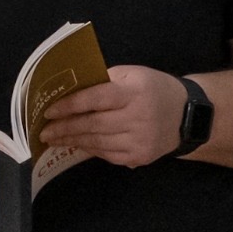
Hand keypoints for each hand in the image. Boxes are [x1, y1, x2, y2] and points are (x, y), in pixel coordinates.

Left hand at [39, 65, 185, 167]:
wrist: (188, 116)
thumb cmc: (154, 89)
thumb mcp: (133, 74)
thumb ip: (104, 81)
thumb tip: (71, 92)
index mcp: (134, 92)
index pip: (96, 99)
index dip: (70, 105)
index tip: (50, 111)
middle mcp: (137, 117)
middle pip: (93, 125)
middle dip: (65, 128)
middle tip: (44, 131)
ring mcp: (139, 140)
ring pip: (97, 143)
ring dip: (72, 141)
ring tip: (53, 139)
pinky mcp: (140, 157)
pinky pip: (107, 155)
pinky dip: (89, 149)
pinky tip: (75, 145)